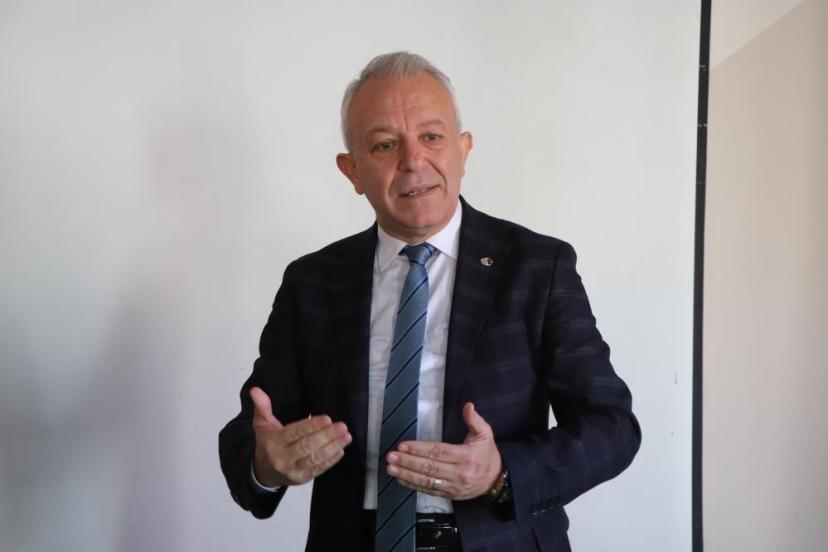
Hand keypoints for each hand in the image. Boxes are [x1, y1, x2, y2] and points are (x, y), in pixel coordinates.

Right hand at [249, 386, 351, 486]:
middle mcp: (282, 458)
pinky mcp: (302, 479)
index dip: (311, 426)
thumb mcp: (261, 425)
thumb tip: (256, 390)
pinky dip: (331, 460)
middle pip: (307, 447)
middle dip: (326, 436)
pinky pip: (318, 469)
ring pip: (315, 459)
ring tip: (346, 436)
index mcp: (273, 443)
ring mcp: (293, 470)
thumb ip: (262, 407)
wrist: (263, 472)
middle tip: (342, 426)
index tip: (327, 418)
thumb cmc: (267, 444)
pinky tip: (341, 450)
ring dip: (333, 447)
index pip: (294, 433)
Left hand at [386, 402, 501, 500]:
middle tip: (391, 457)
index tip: (403, 446)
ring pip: (427, 481)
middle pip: (430, 468)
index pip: (439, 452)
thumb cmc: (487, 453)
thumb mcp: (485, 434)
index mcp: (467, 456)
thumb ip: (475, 419)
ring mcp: (454, 486)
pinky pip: (429, 490)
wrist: (496, 479)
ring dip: (406, 475)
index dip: (419, 449)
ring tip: (391, 469)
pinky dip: (413, 486)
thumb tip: (468, 406)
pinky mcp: (449, 495)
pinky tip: (401, 479)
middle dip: (408, 462)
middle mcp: (460, 473)